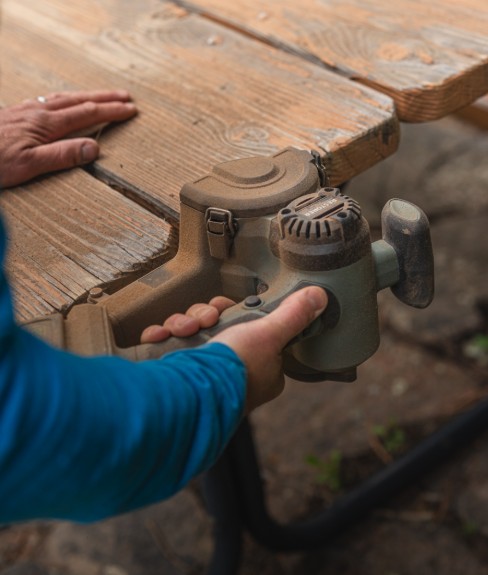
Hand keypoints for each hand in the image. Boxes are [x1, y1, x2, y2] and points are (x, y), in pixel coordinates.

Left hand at [0, 90, 136, 187]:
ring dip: (88, 95)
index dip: (111, 111)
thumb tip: (94, 148)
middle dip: (105, 98)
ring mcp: (27, 110)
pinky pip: (49, 100)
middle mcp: (38, 112)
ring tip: (104, 95)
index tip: (131, 110)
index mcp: (46, 125)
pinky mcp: (17, 113)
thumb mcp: (30, 165)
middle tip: (126, 97)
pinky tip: (64, 102)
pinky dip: (66, 98)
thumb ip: (63, 155)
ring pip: (65, 98)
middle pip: (79, 100)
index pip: (87, 114)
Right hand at [141, 287, 327, 412]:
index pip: (248, 329)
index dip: (232, 313)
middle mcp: (231, 373)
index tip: (224, 309)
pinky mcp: (176, 375)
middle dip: (203, 316)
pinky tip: (161, 337)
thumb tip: (319, 297)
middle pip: (215, 326)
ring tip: (182, 330)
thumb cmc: (234, 370)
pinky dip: (162, 337)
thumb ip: (292, 316)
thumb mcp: (268, 335)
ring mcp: (201, 375)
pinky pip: (168, 345)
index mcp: (259, 368)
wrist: (187, 395)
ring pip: (191, 332)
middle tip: (205, 320)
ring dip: (183, 323)